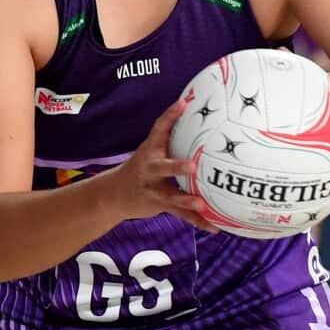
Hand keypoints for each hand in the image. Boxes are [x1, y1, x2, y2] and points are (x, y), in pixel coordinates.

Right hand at [105, 97, 218, 232]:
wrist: (114, 194)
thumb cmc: (143, 166)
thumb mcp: (153, 149)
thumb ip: (173, 137)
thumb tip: (203, 116)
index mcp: (150, 150)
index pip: (159, 129)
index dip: (170, 115)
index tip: (184, 103)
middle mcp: (149, 168)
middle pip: (162, 167)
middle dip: (177, 167)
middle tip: (193, 166)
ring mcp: (152, 188)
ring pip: (170, 195)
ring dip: (185, 200)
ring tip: (201, 204)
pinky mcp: (157, 205)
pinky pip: (180, 214)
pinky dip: (198, 221)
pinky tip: (215, 227)